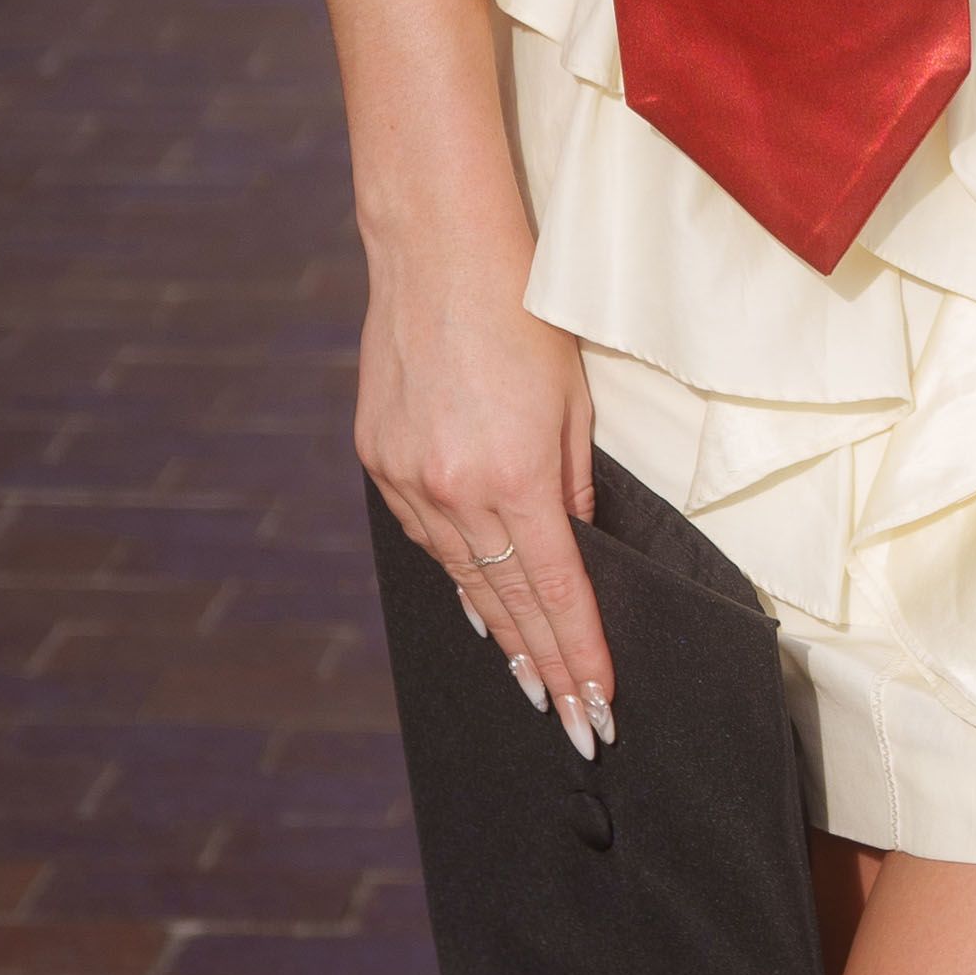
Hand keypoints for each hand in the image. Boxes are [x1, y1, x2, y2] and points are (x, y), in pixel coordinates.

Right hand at [356, 231, 618, 759]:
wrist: (436, 252)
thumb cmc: (522, 312)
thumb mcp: (571, 399)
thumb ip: (572, 483)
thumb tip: (574, 548)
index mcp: (514, 477)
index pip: (556, 592)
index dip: (579, 655)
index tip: (597, 705)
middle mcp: (454, 491)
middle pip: (507, 603)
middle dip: (544, 668)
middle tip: (571, 722)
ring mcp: (408, 479)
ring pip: (462, 575)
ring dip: (500, 629)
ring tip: (531, 677)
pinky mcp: (377, 459)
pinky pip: (426, 533)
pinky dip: (456, 568)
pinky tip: (478, 599)